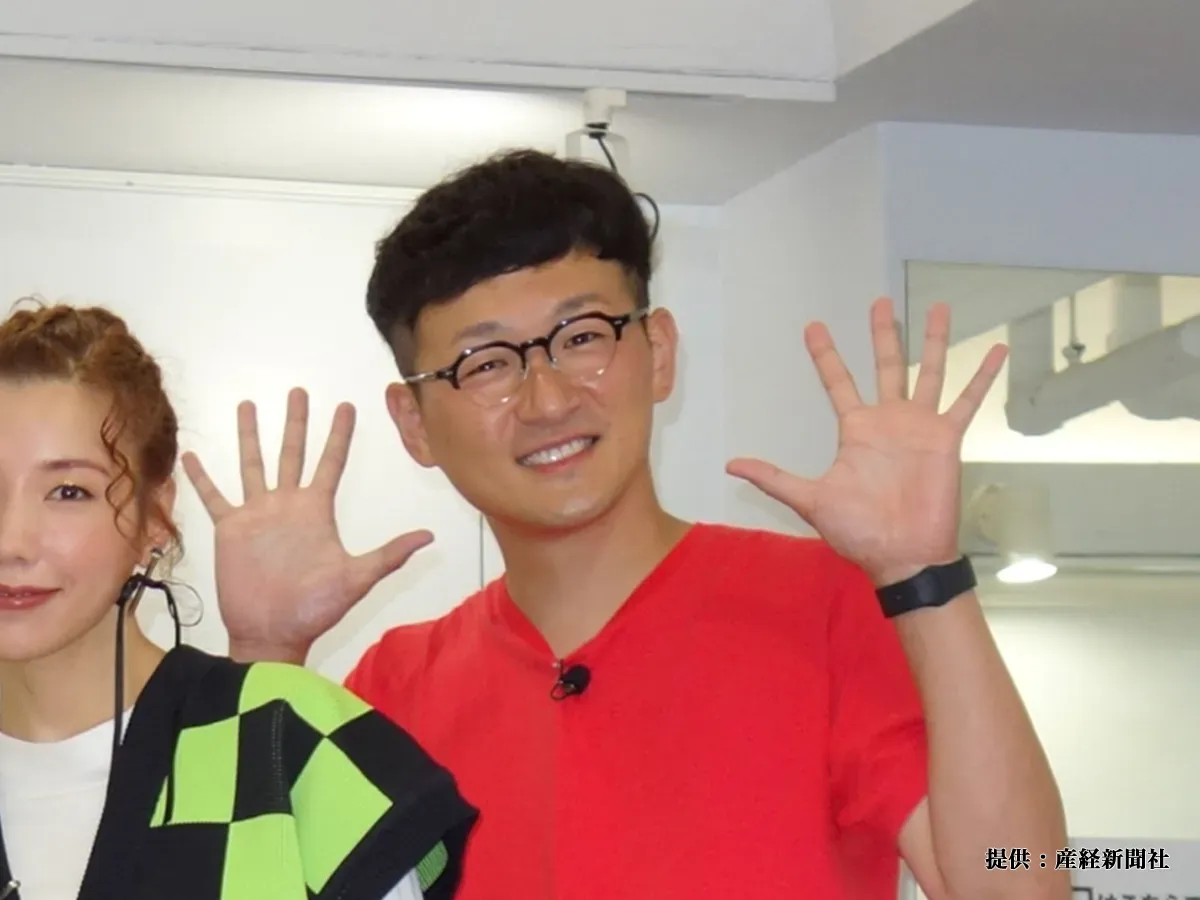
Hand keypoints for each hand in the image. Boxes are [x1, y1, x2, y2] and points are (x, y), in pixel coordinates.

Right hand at [181, 388, 432, 657]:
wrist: (273, 632)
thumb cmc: (315, 608)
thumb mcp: (357, 577)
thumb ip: (390, 554)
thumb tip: (428, 537)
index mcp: (316, 511)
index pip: (330, 462)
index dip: (339, 434)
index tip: (346, 405)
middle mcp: (287, 505)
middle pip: (292, 452)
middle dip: (296, 422)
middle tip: (298, 391)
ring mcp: (258, 515)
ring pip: (252, 464)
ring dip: (250, 436)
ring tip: (248, 405)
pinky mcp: (230, 530)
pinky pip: (214, 497)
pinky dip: (202, 478)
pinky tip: (191, 457)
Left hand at [726, 298, 1005, 585]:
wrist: (902, 554)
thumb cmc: (859, 530)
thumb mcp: (810, 499)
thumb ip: (774, 478)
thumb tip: (730, 465)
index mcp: (857, 430)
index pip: (837, 381)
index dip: (825, 355)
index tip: (813, 326)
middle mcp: (888, 420)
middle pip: (885, 365)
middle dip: (882, 334)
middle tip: (878, 302)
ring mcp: (920, 426)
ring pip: (928, 371)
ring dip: (934, 340)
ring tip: (939, 306)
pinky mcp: (947, 438)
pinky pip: (967, 401)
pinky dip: (983, 376)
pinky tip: (996, 350)